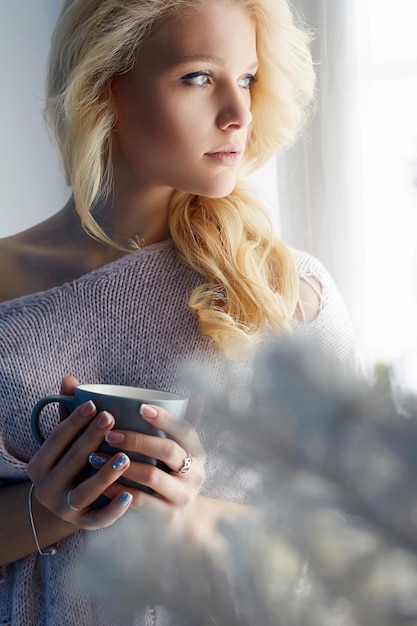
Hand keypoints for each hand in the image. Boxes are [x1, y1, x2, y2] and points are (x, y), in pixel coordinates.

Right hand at [27, 376, 133, 529]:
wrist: (67, 505)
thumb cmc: (70, 463)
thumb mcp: (65, 441)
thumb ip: (67, 412)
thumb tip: (70, 378)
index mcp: (39, 466)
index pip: (55, 440)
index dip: (73, 422)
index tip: (94, 404)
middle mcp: (47, 490)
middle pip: (71, 462)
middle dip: (90, 439)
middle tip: (111, 419)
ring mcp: (65, 510)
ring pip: (84, 493)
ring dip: (104, 475)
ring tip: (124, 457)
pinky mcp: (85, 525)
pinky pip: (99, 520)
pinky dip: (113, 510)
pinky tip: (130, 495)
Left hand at [89, 396, 205, 522]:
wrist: (177, 520)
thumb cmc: (164, 472)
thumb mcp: (168, 448)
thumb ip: (153, 421)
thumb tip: (126, 386)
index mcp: (196, 450)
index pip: (185, 429)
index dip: (165, 418)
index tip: (141, 407)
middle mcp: (195, 473)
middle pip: (168, 451)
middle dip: (137, 440)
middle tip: (109, 434)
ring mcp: (183, 496)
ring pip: (152, 477)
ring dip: (121, 465)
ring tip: (95, 456)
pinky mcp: (167, 517)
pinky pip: (140, 502)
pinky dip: (118, 490)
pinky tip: (100, 483)